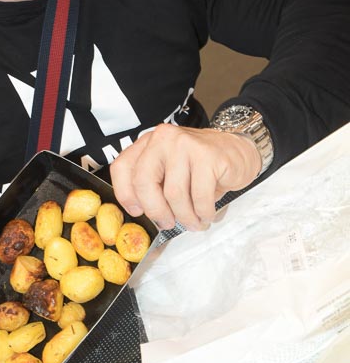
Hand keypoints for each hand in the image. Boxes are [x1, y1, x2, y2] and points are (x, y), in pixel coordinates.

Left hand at [111, 124, 260, 231]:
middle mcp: (163, 138)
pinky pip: (199, 197)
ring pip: (174, 194)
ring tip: (194, 222)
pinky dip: (203, 213)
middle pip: (144, 182)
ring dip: (185, 217)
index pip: (122, 167)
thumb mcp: (171, 171)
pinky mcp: (208, 155)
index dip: (125, 194)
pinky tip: (207, 215)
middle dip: (156, 211)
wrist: (239, 152)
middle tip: (167, 224)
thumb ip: (154, 184)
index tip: (137, 211)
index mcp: (148, 143)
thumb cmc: (201, 167)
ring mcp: (185, 144)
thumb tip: (141, 212)